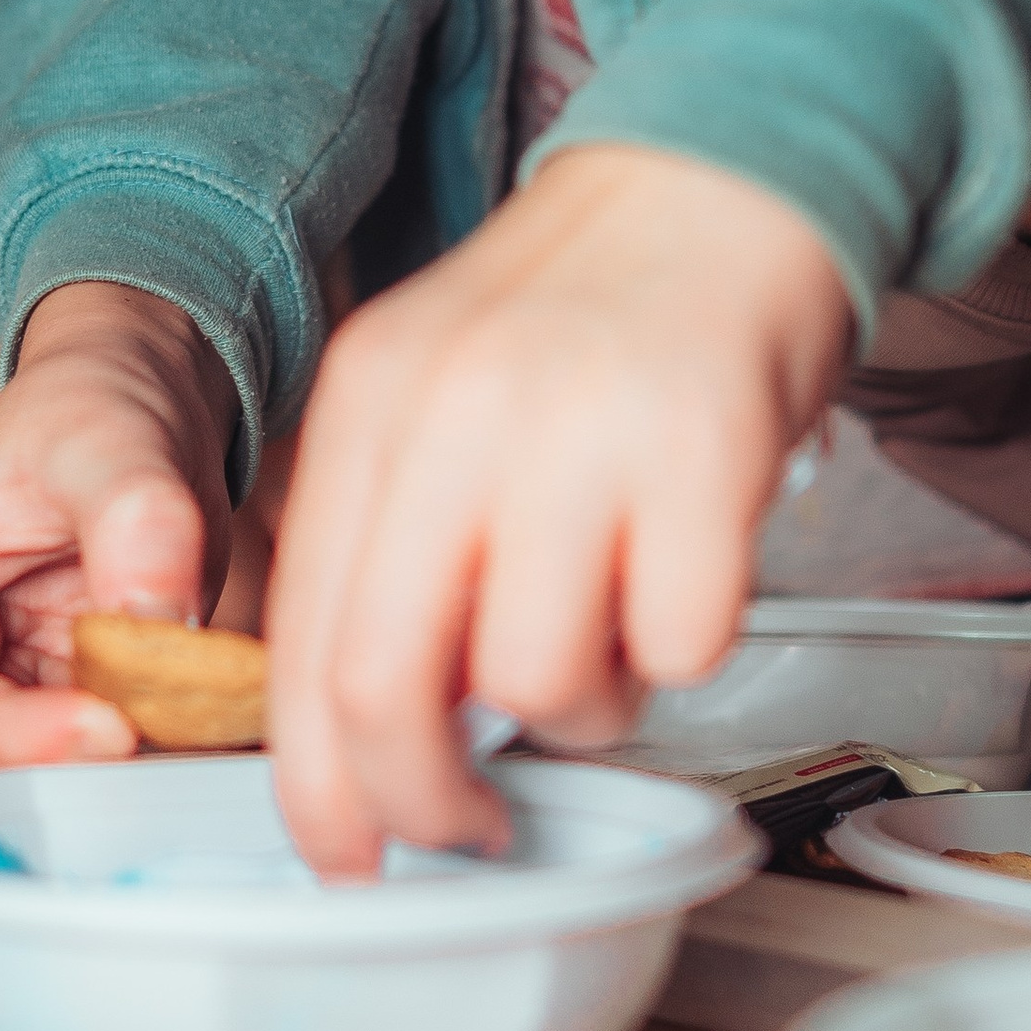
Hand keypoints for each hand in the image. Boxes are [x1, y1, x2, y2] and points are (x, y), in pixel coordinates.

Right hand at [0, 284, 236, 774]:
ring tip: (185, 741)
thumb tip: (158, 620)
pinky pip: (65, 787)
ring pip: (12, 798)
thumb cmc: (95, 414)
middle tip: (170, 751)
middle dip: (62, 774)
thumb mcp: (116, 445)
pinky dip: (122, 780)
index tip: (122, 729)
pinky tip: (185, 749)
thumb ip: (137, 521)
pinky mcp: (22, 731)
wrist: (128, 419)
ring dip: (94, 786)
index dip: (23, 735)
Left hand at [265, 145, 852, 876]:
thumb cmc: (589, 317)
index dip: (319, 784)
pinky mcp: (705, 449)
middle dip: (424, 799)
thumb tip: (378, 736)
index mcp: (370, 404)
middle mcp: (455, 412)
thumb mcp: (446, 393)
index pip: (303, 640)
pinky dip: (686, 647)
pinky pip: (678, 644)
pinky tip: (689, 566)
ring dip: (584, 708)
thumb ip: (398, 541)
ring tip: (614, 622)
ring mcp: (579, 428)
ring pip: (540, 683)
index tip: (349, 853)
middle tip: (470, 822)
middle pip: (388, 685)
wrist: (728, 177)